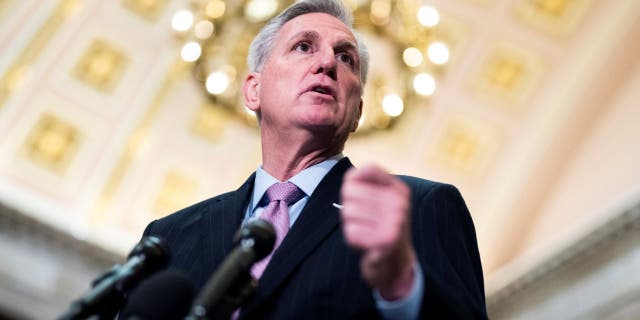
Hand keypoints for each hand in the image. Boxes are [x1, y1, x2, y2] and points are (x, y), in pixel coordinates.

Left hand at [340, 165, 416, 299]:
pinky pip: (351, 231)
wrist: (396, 263)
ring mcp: (394, 221)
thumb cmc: (382, 227)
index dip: (353, 182)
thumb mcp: (381, 200)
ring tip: (365, 231)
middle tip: (363, 221)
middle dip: (349, 208)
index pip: (366, 169)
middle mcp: (399, 202)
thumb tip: (351, 177)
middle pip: (350, 191)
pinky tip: (366, 243)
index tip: (358, 196)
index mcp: (399, 190)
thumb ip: (366, 183)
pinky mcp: (385, 240)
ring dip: (350, 224)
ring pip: (348, 211)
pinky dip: (353, 240)